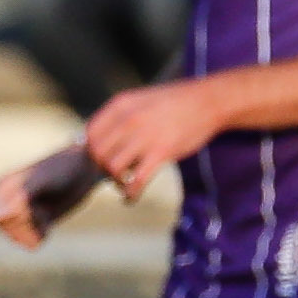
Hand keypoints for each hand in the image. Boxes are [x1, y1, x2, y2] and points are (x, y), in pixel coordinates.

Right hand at [0, 139, 104, 250]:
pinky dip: (42, 234)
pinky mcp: (35, 221)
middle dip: (27, 225)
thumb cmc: (61, 170)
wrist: (84, 168)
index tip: (34, 205)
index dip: (18, 219)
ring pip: (19, 238)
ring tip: (46, 210)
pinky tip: (49, 219)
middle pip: (8, 230)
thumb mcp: (41, 181)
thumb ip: (20, 198)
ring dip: (35, 229)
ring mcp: (20, 212)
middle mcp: (6, 201)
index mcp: (1, 188)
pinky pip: (32, 241)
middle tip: (43, 207)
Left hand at [86, 78, 219, 199]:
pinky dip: (130, 194)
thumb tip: (99, 139)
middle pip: (98, 153)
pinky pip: (136, 181)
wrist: (208, 101)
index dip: (91, 150)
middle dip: (102, 168)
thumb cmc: (175, 102)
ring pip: (112, 168)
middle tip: (114, 172)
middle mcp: (128, 119)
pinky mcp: (161, 152)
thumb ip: (120, 116)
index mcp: (121, 105)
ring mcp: (144, 136)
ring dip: (115, 181)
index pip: (90, 133)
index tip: (101, 158)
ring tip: (124, 184)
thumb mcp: (141, 100)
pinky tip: (132, 197)